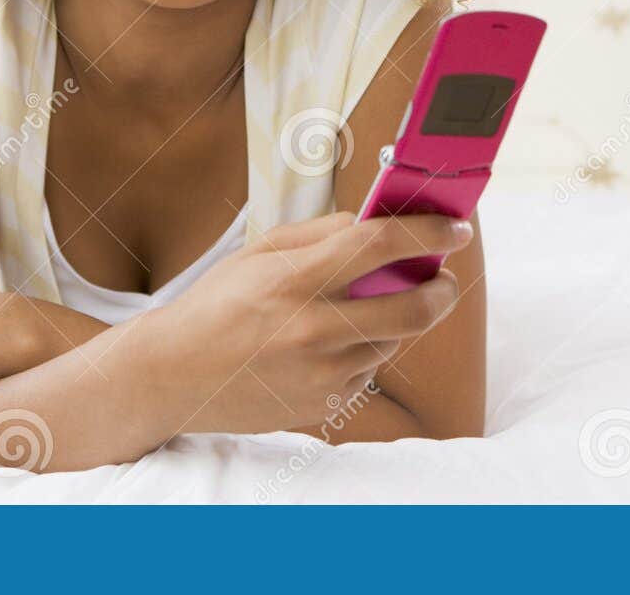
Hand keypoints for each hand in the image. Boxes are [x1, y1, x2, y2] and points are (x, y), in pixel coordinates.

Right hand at [139, 210, 471, 436]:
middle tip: (445, 280)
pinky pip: (366, 373)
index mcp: (295, 280)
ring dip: (393, 323)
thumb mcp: (261, 251)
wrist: (173, 374)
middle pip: (412, 310)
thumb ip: (322, 234)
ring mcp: (320, 375)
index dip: (429, 233)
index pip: (380, 246)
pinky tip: (328, 346)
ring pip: (392, 343)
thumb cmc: (218, 303)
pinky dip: (361, 353)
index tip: (457, 228)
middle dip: (442, 291)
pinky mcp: (322, 407)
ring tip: (361, 311)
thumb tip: (375, 223)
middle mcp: (313, 330)